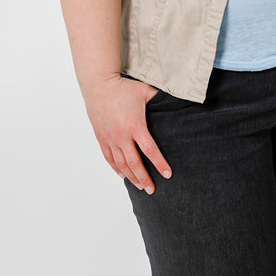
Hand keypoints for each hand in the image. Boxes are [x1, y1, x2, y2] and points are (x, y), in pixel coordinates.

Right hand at [83, 75, 171, 193]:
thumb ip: (160, 98)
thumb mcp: (145, 91)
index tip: (167, 174)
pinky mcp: (101, 138)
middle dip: (145, 178)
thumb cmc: (123, 87)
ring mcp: (110, 139)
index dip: (160, 164)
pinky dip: (117, 168)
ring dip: (131, 177)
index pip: (150, 151)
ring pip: (122, 164)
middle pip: (135, 163)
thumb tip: (176, 99)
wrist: (99, 85)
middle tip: (152, 190)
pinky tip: (123, 175)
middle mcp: (122, 136)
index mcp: (136, 126)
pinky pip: (109, 158)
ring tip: (140, 186)